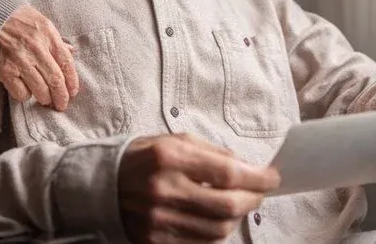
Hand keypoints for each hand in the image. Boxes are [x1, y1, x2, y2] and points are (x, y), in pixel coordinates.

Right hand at [0, 5, 78, 110]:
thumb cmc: (18, 20)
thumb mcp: (42, 23)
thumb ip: (56, 39)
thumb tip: (70, 51)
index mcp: (48, 35)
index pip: (67, 63)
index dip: (72, 81)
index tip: (73, 92)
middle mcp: (36, 48)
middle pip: (55, 80)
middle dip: (61, 97)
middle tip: (62, 104)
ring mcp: (20, 60)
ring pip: (40, 90)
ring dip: (45, 99)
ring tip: (45, 99)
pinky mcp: (5, 70)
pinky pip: (21, 92)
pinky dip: (26, 96)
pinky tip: (26, 90)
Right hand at [118, 134, 280, 242]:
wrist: (102, 183)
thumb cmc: (145, 157)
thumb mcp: (176, 142)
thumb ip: (214, 154)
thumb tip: (250, 168)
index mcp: (171, 157)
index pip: (229, 173)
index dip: (259, 177)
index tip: (273, 177)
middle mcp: (165, 190)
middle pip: (228, 205)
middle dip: (254, 199)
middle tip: (260, 192)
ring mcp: (160, 220)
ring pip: (218, 229)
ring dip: (237, 217)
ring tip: (239, 204)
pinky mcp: (156, 240)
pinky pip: (201, 243)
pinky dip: (216, 231)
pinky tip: (217, 218)